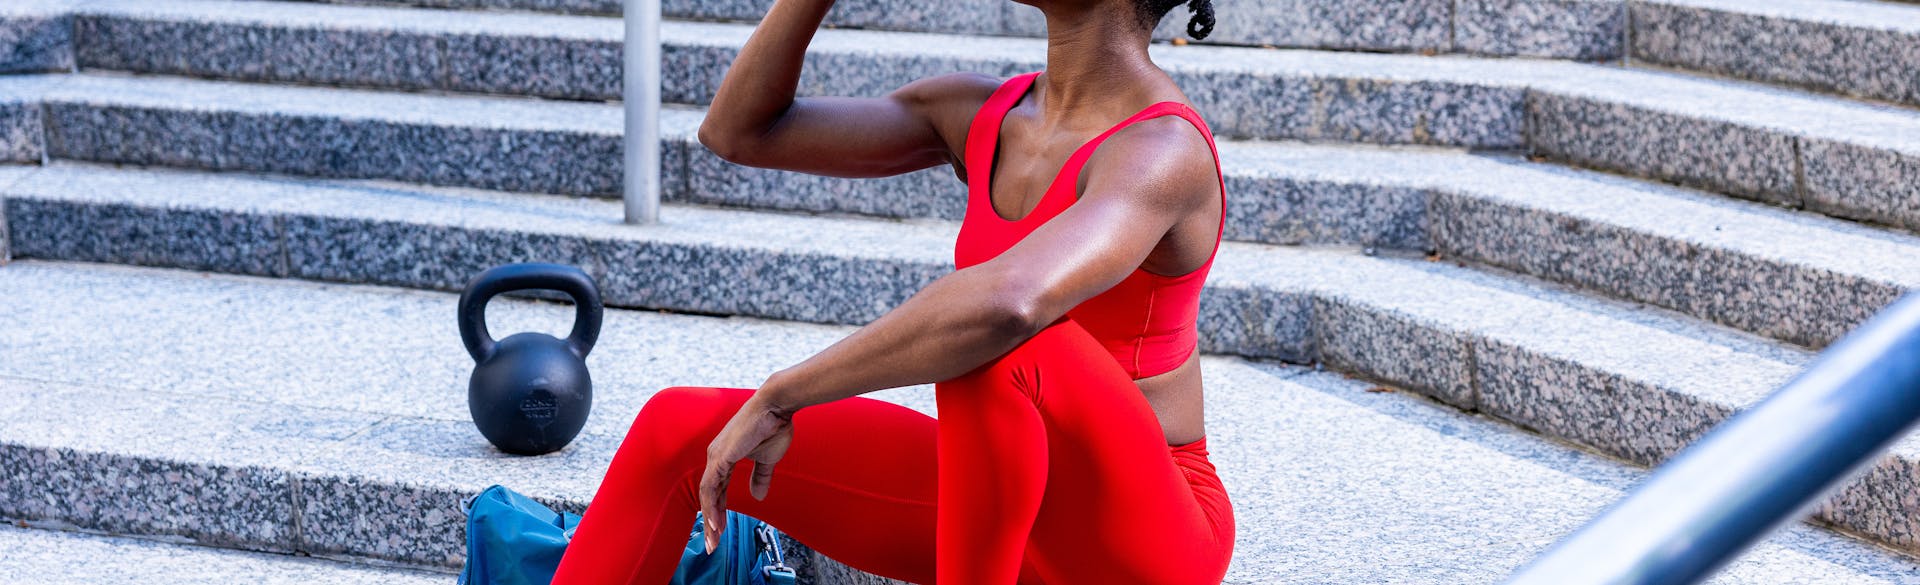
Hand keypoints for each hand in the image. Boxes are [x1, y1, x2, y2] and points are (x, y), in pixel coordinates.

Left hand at [698, 392, 795, 553]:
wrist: (776, 406)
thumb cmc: (773, 427)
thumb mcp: (767, 459)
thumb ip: (760, 477)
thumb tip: (757, 497)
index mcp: (724, 457)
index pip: (717, 491)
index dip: (718, 512)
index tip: (721, 532)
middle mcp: (716, 457)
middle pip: (709, 496)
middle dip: (711, 522)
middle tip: (712, 545)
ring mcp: (716, 456)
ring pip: (707, 495)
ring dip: (710, 520)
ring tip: (714, 540)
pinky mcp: (720, 457)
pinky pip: (712, 488)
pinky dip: (712, 507)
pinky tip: (716, 523)